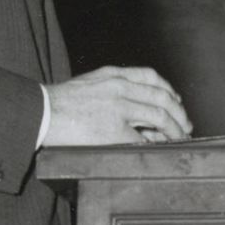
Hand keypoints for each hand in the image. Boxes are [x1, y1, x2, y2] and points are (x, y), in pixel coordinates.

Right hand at [43, 66, 190, 146]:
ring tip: (178, 138)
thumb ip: (110, 89)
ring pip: (160, 116)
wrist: (40, 113)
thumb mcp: (87, 85)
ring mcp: (118, 109)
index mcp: (112, 75)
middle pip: (162, 97)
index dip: (169, 90)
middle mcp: (119, 88)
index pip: (151, 76)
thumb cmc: (57, 102)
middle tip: (184, 126)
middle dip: (179, 114)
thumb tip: (133, 107)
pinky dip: (156, 144)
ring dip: (174, 130)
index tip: (176, 100)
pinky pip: (144, 139)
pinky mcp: (114, 131)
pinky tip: (159, 149)